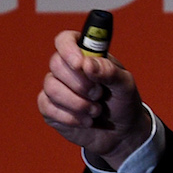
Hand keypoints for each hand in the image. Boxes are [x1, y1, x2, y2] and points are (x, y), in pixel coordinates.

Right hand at [38, 30, 151, 169]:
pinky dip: (70, 117)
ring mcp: (57, 88)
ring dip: (77, 103)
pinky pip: (47, 107)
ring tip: (96, 111)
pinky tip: (85, 122)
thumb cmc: (123, 102)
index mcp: (87, 55)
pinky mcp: (50, 109)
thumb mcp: (125, 85)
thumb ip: (109, 71)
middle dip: (80, 84)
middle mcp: (68, 69)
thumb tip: (87, 64)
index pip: (66, 40)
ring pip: (51, 87)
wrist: (122, 133)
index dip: (68, 49)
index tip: (79, 64)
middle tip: (99, 95)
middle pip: (56, 63)